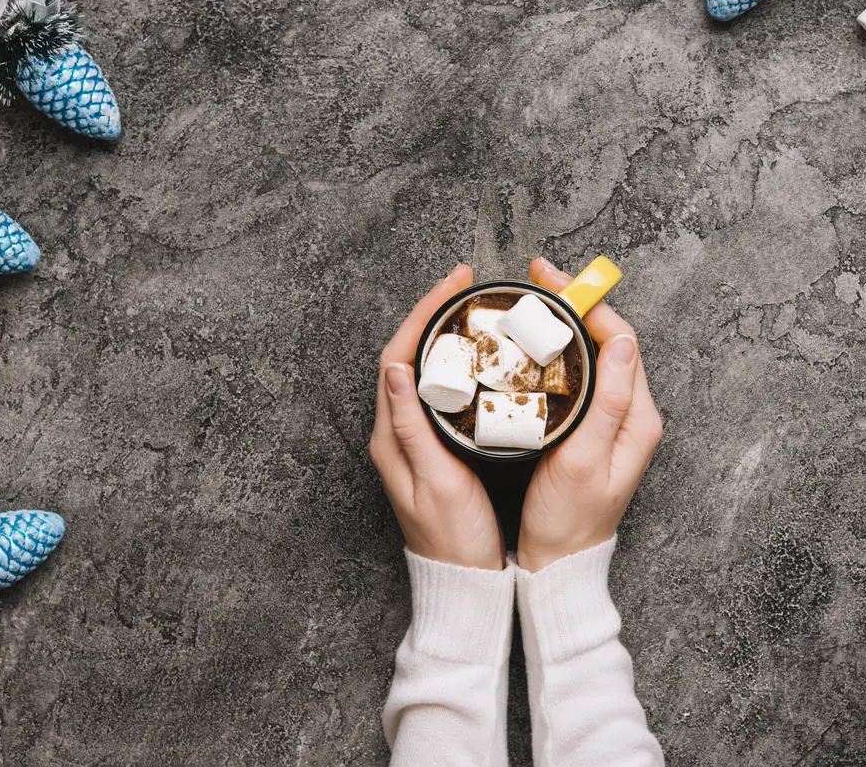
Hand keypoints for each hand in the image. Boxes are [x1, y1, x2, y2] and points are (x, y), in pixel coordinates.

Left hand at [370, 264, 504, 570]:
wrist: (461, 580)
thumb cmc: (454, 539)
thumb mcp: (438, 482)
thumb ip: (414, 427)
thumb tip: (396, 369)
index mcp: (391, 436)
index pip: (398, 356)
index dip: (425, 315)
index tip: (454, 286)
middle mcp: (394, 431)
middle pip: (405, 354)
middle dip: (433, 313)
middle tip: (466, 285)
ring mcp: (410, 438)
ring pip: (420, 368)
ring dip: (441, 333)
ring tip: (470, 308)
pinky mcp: (429, 446)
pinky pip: (435, 389)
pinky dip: (451, 361)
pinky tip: (473, 355)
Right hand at [516, 258, 663, 572]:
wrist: (561, 562)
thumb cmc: (569, 520)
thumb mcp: (584, 461)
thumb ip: (608, 402)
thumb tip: (622, 342)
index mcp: (637, 417)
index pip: (620, 340)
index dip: (586, 303)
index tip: (551, 281)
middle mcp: (632, 413)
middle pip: (609, 340)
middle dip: (574, 303)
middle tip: (536, 279)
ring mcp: (614, 421)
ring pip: (594, 355)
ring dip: (566, 323)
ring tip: (533, 302)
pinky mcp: (593, 428)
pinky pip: (582, 375)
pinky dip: (560, 350)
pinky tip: (535, 345)